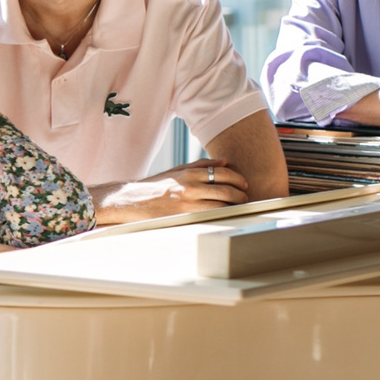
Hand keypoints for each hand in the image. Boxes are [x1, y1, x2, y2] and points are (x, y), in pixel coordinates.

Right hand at [91, 160, 248, 224]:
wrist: (133, 201)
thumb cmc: (156, 186)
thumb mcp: (177, 170)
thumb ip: (201, 165)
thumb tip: (224, 162)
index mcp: (189, 174)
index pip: (222, 174)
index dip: (238, 179)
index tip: (244, 184)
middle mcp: (189, 188)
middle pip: (225, 191)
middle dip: (240, 195)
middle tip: (245, 198)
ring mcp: (186, 204)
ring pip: (220, 206)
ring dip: (233, 207)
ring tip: (238, 208)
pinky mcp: (183, 218)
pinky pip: (209, 217)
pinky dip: (221, 216)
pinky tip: (226, 216)